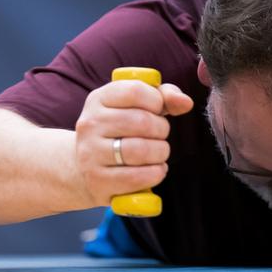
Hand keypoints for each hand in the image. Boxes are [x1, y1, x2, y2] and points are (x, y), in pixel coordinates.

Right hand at [73, 79, 193, 207]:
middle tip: (160, 136)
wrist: (86, 168)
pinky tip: (155, 170)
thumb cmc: (120, 132)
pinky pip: (137, 177)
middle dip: (162, 130)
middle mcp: (90, 124)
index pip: (135, 91)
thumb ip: (163, 97)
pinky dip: (155, 173)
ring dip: (160, 153)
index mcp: (98, 99)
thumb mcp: (136, 107)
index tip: (158, 110)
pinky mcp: (98, 181)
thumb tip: (185, 102)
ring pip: (140, 150)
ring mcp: (91, 153)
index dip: (157, 101)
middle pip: (141, 121)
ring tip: (158, 154)